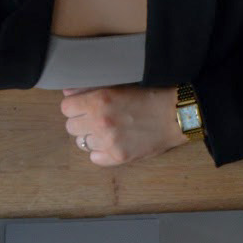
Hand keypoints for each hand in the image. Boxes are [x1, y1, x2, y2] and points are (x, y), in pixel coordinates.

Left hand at [60, 85, 186, 166]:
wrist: (176, 114)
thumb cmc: (151, 95)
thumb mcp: (120, 84)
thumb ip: (91, 87)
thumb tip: (68, 92)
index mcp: (99, 100)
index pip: (66, 108)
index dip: (75, 106)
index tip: (83, 106)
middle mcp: (100, 122)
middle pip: (71, 127)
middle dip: (82, 122)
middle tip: (97, 118)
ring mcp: (109, 142)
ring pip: (82, 143)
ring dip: (92, 137)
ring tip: (108, 130)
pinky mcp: (118, 157)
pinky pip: (95, 158)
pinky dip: (101, 152)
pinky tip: (113, 143)